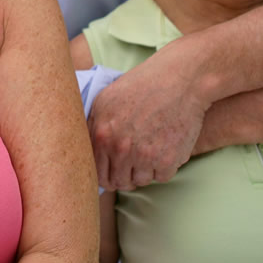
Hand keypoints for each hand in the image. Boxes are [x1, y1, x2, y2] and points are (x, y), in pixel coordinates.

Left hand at [87, 55, 205, 190]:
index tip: (112, 171)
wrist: (179, 80)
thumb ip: (92, 127)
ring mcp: (146, 157)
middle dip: (124, 175)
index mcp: (102, 135)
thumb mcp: (105, 100)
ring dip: (144, 170)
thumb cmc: (141, 86)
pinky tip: (164, 146)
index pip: (97, 174)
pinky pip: (161, 177)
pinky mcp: (169, 160)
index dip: (105, 175)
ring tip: (149, 148)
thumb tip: (84, 150)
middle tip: (132, 162)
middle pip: (119, 182)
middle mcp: (121, 149)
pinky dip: (163, 167)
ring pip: (140, 181)